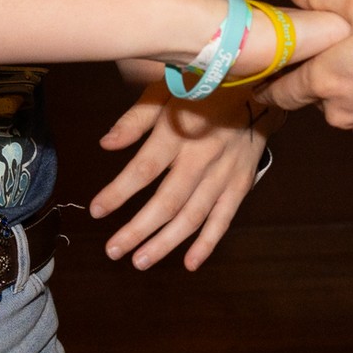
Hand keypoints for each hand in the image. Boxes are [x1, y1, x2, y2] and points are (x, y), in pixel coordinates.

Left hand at [90, 86, 270, 271]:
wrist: (257, 89)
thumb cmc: (201, 91)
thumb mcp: (165, 93)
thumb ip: (135, 120)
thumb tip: (106, 144)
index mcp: (177, 133)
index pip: (142, 170)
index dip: (118, 192)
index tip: (95, 210)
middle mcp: (200, 157)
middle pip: (166, 202)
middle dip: (137, 230)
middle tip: (113, 250)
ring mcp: (222, 174)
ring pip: (192, 216)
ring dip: (165, 243)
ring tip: (140, 261)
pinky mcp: (240, 184)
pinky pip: (223, 219)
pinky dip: (208, 243)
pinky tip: (190, 263)